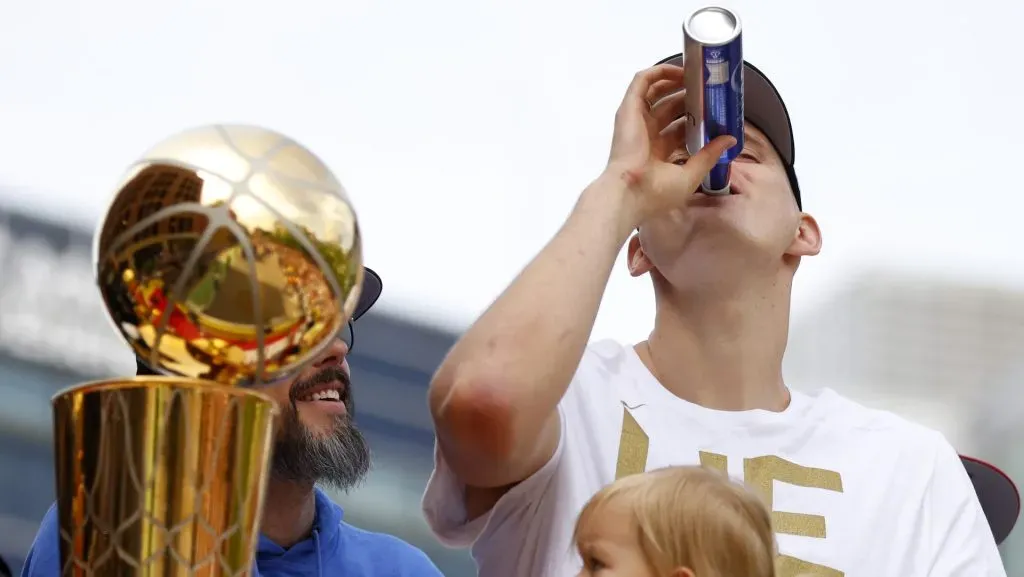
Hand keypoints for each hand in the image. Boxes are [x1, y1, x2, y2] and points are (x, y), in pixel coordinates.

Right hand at [604, 64, 736, 228]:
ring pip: (655, 92)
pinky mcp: (629, 109)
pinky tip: (679, 70)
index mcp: (657, 153)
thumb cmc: (655, 192)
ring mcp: (636, 120)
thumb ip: (708, 155)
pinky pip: (642, 82)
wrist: (630, 192)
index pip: (678, 129)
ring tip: (696, 76)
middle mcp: (646, 135)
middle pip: (669, 108)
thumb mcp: (689, 176)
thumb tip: (728, 139)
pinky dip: (659, 72)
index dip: (695, 119)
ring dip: (674, 81)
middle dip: (688, 98)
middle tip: (709, 91)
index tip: (714, 112)